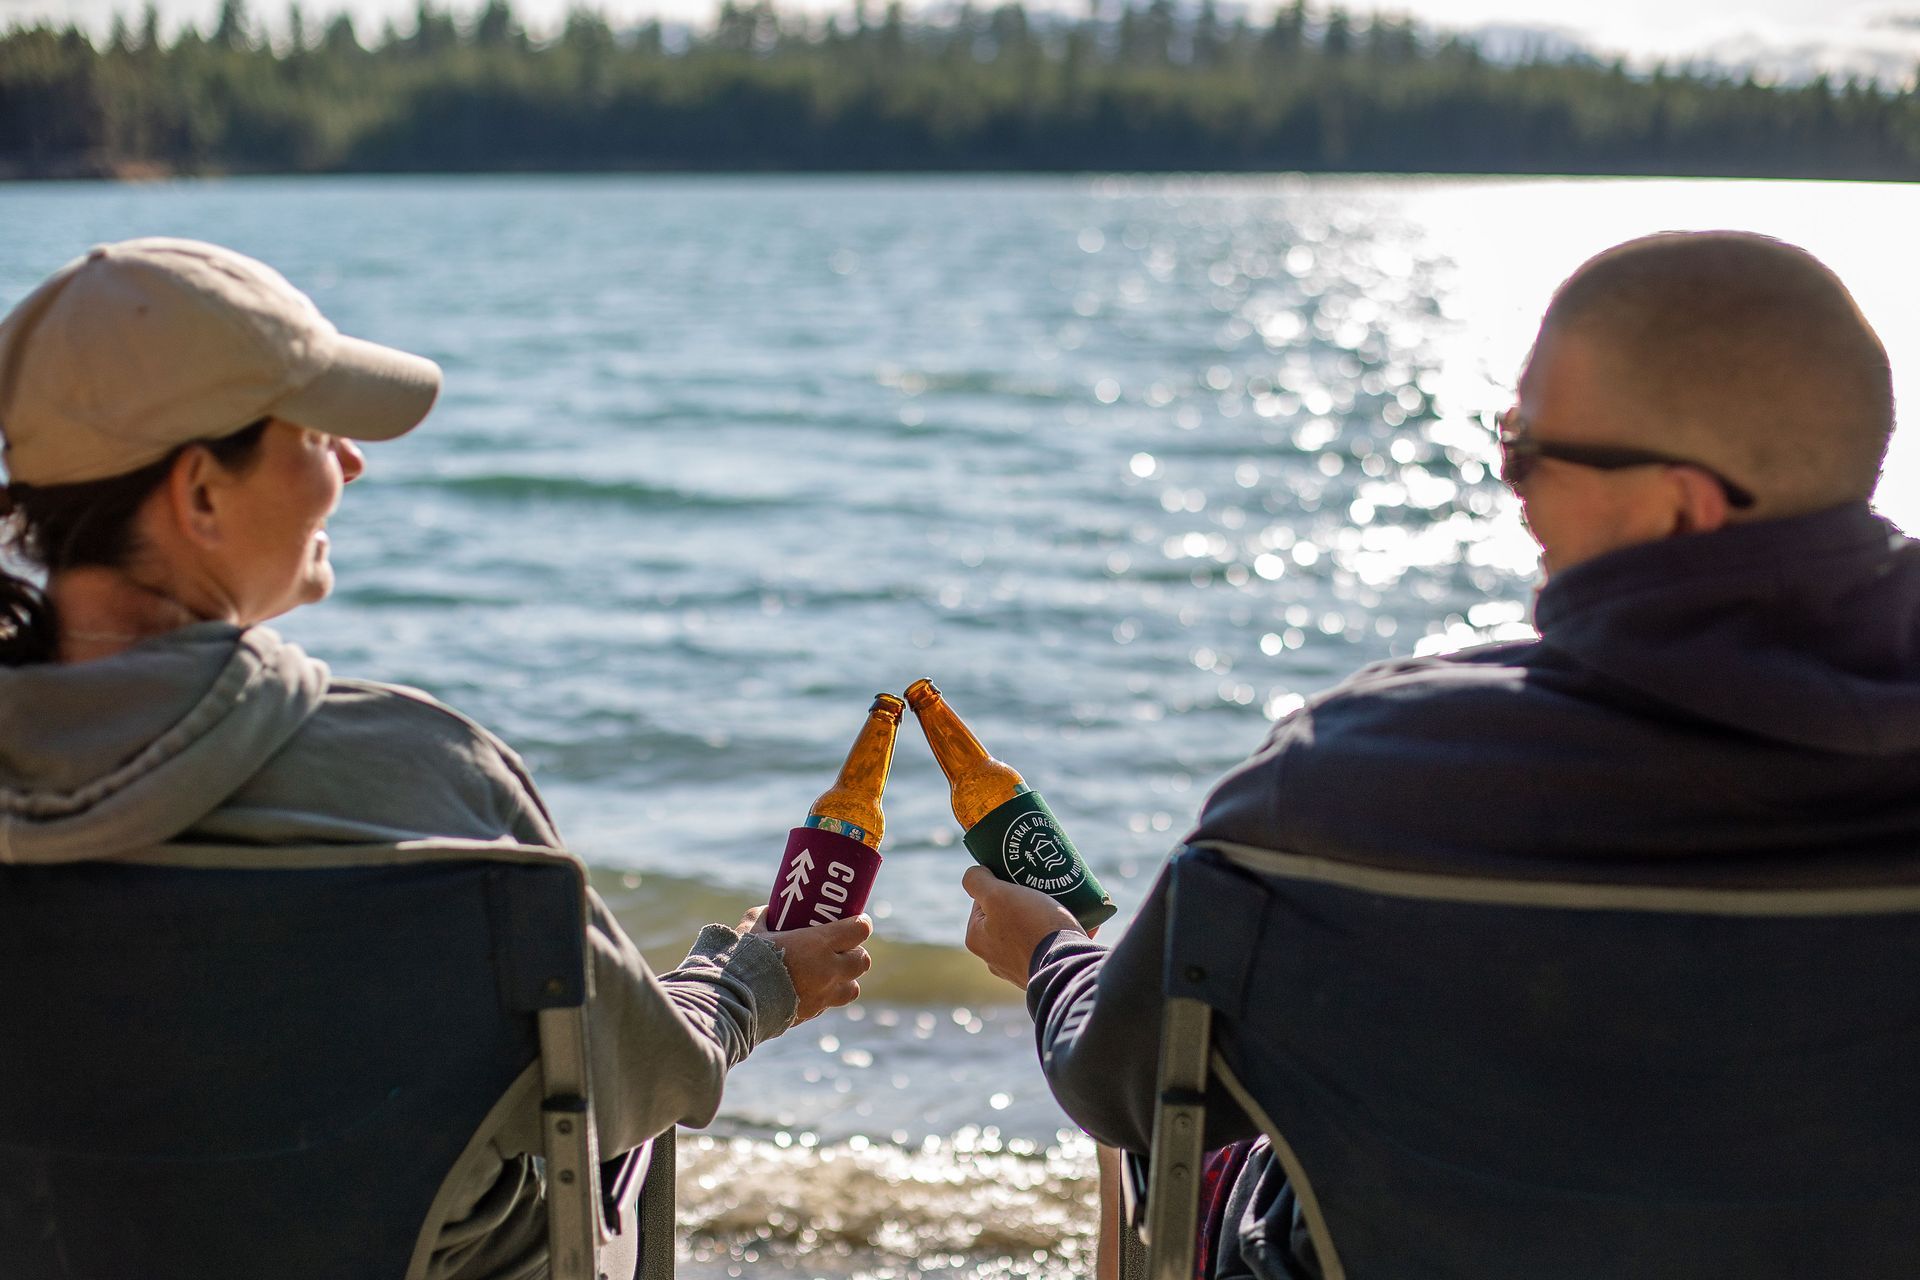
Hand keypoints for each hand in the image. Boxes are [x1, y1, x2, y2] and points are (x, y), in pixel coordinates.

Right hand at [740, 905, 873, 1023]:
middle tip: (841, 947)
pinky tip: (809, 989)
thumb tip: (771, 911)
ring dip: (846, 979)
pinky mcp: (811, 1014)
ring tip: (830, 973)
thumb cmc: (744, 959)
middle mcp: (828, 970)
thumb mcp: (752, 929)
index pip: (859, 930)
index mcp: (819, 944)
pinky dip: (826, 996)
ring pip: (853, 988)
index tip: (856, 920)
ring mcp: (822, 995)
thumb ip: (765, 917)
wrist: (735, 1002)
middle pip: (862, 961)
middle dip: (855, 953)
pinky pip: (829, 1004)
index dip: (861, 924)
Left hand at [961, 865, 1084, 989]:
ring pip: (1029, 929)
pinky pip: (1049, 944)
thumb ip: (977, 881)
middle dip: (1024, 901)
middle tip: (1044, 889)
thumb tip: (975, 873)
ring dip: (1043, 917)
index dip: (1001, 885)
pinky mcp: (1043, 971)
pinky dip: (1058, 934)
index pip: (983, 899)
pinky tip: (1071, 924)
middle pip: (1007, 914)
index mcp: (977, 939)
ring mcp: (1019, 967)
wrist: (1068, 965)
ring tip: (1061, 906)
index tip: (1020, 881)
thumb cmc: (1031, 927)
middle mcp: (994, 957)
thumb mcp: (997, 895)